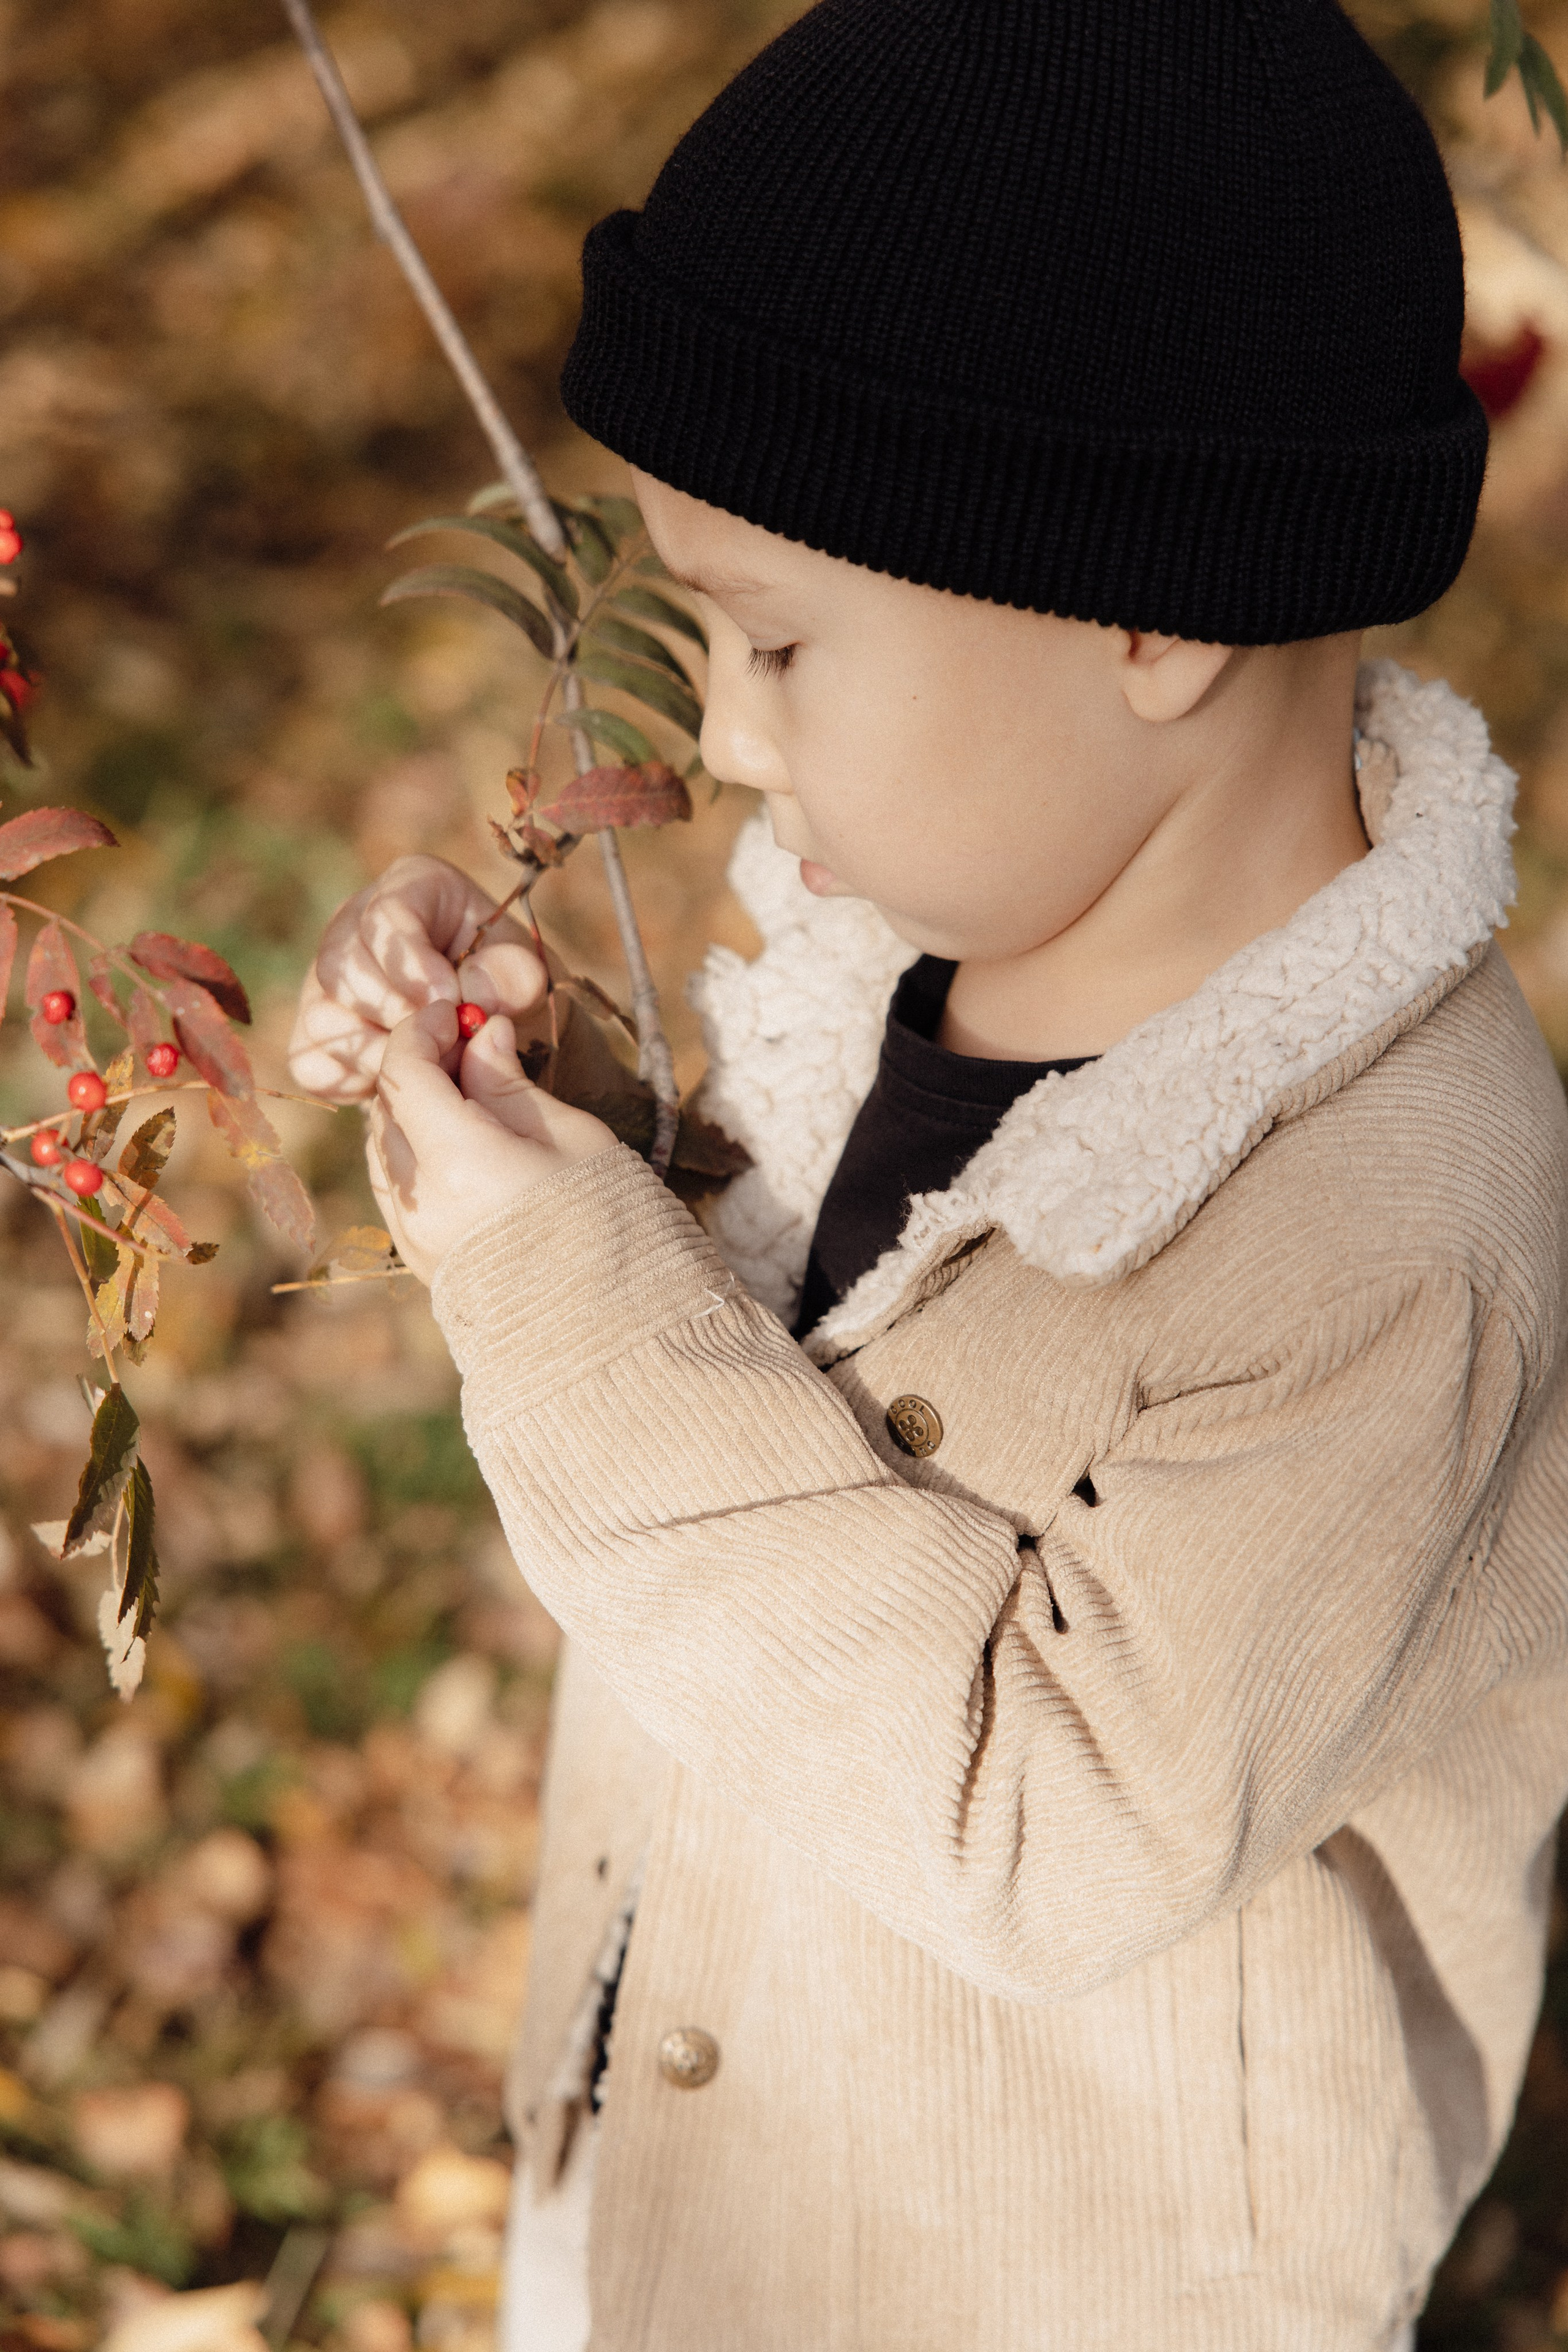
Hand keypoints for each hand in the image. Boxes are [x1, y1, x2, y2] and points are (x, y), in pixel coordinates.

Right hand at [288, 855, 550, 1101]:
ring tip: (432, 1061)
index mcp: (412, 889)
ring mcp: (324, 982)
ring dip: (381, 1051)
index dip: (411, 962)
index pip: (387, 915)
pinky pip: (312, 1062)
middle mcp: (354, 927)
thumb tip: (471, 990)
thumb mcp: (527, 977)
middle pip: (342, 965)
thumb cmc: (508, 992)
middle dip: (396, 1011)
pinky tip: (400, 1081)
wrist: (493, 1039)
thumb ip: (513, 976)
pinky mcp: (312, 1035)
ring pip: (323, 1016)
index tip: (447, 1000)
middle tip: (444, 1039)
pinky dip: (356, 1080)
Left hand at [368, 1000, 618, 1281]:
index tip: (456, 1011)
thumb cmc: (609, 1221)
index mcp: (458, 1163)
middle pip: (388, 1106)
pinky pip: (395, 1185)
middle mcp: (419, 1201)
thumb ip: (510, 1083)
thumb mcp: (571, 1137)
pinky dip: (414, 1149)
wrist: (611, 1326)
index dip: (423, 1029)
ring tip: (469, 1094)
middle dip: (420, 1066)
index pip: (406, 1072)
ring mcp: (412, 1235)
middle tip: (469, 1045)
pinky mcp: (419, 1259)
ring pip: (384, 1146)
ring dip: (414, 1108)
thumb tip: (482, 1033)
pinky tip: (459, 1143)